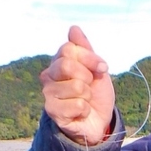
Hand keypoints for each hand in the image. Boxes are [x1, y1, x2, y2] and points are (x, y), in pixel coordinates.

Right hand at [40, 25, 115, 145]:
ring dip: (88, 95)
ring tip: (85, 100)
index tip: (102, 68)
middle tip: (89, 86)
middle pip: (67, 65)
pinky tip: (81, 112)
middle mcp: (49, 75)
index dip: (90, 58)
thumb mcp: (96, 69)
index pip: (70, 49)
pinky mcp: (53, 111)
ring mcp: (48, 93)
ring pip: (76, 86)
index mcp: (58, 61)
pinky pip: (78, 105)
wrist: (98, 122)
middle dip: (87, 77)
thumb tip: (73, 28)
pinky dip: (86, 110)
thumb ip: (85, 49)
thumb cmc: (96, 94)